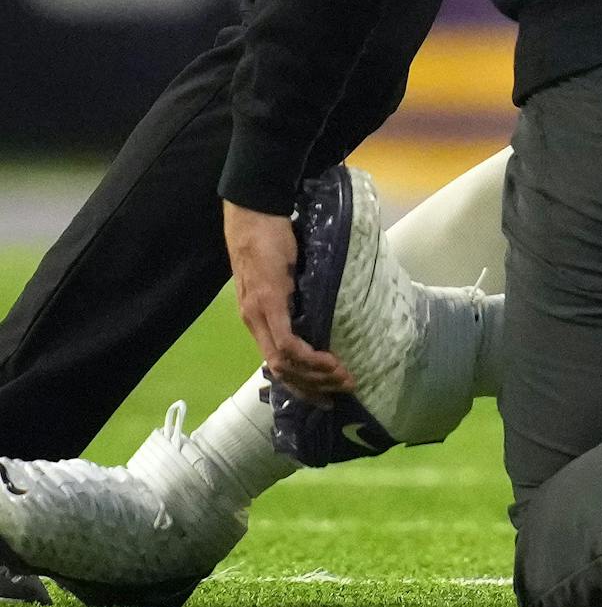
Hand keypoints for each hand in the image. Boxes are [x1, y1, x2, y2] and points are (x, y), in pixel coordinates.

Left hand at [223, 199, 350, 400]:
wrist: (254, 212)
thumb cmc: (271, 237)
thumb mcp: (284, 274)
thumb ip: (296, 294)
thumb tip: (323, 305)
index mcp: (258, 318)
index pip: (277, 364)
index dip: (301, 384)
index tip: (327, 394)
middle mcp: (254, 322)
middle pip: (280, 371)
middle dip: (313, 387)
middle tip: (342, 390)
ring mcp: (259, 314)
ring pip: (283, 363)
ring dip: (314, 376)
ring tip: (343, 377)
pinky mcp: (268, 303)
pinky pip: (286, 343)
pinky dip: (308, 357)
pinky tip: (328, 361)